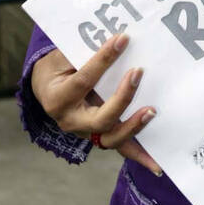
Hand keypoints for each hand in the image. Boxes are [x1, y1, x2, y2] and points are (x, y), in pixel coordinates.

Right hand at [30, 34, 161, 175]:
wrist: (46, 88)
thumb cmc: (56, 68)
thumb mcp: (61, 56)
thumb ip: (84, 51)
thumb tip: (118, 39)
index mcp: (58, 98)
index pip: (84, 80)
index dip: (103, 60)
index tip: (122, 40)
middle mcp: (71, 121)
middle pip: (100, 119)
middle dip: (122, 98)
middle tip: (138, 73)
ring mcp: (86, 132)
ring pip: (112, 138)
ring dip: (134, 127)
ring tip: (151, 112)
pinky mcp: (100, 135)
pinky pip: (121, 146)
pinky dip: (139, 156)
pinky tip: (158, 165)